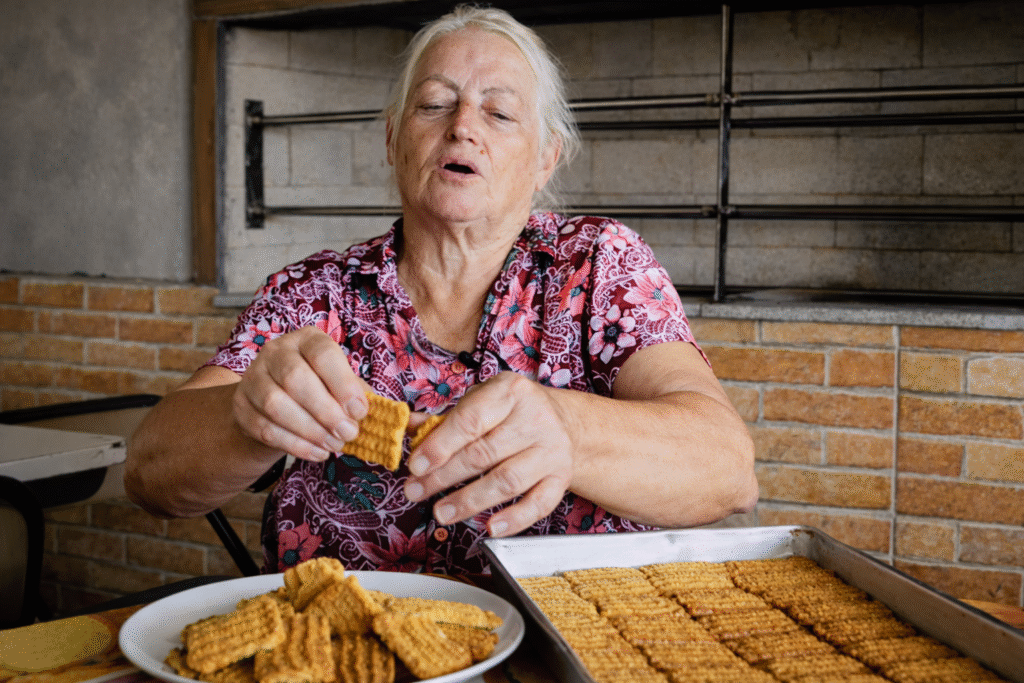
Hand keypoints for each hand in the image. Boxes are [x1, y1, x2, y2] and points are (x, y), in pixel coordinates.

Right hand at [232, 326, 369, 461]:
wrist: (276, 405)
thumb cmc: (319, 389)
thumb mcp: (339, 383)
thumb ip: (354, 392)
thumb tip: (368, 412)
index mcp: (306, 340)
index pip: (322, 353)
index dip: (343, 383)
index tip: (359, 411)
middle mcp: (275, 352)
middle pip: (295, 379)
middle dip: (326, 411)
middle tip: (348, 433)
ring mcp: (253, 378)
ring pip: (276, 405)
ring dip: (310, 430)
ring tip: (334, 444)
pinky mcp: (241, 407)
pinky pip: (266, 429)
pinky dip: (296, 445)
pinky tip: (318, 452)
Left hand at [403, 372, 578, 536]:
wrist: (562, 420)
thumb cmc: (512, 411)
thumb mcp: (481, 400)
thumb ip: (445, 417)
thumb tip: (408, 429)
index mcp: (511, 392)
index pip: (470, 421)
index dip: (440, 446)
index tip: (416, 466)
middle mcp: (536, 419)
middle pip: (484, 454)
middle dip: (443, 477)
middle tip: (416, 491)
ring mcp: (552, 450)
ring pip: (507, 481)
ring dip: (469, 501)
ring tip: (441, 512)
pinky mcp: (561, 477)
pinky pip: (538, 504)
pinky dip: (514, 520)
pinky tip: (490, 528)